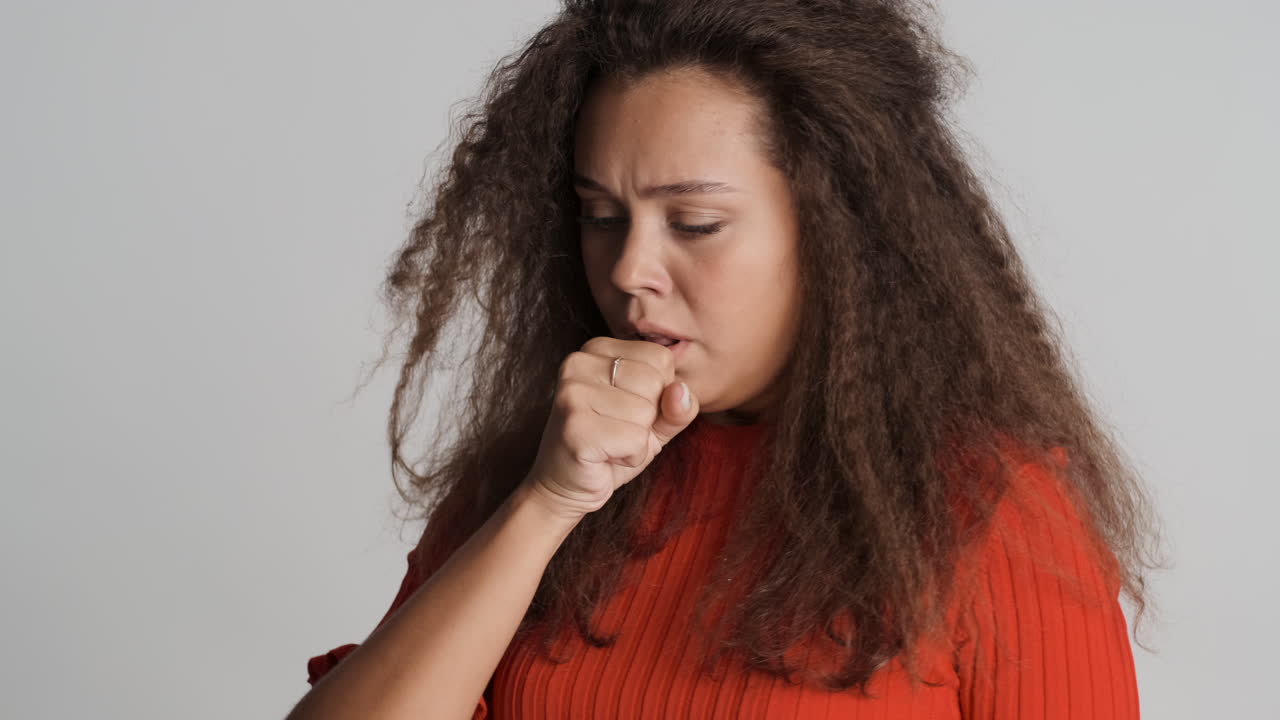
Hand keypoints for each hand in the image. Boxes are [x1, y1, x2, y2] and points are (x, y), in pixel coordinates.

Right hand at [521, 336, 699, 519]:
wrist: (566, 486)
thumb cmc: (612, 446)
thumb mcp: (655, 420)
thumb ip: (677, 404)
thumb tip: (679, 391)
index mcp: (598, 349)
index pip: (661, 358)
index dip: (658, 393)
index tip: (627, 410)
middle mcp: (579, 362)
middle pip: (655, 381)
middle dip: (648, 417)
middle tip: (616, 430)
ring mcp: (573, 393)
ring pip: (646, 412)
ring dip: (638, 440)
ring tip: (610, 443)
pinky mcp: (575, 426)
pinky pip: (635, 440)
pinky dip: (630, 457)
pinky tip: (605, 457)